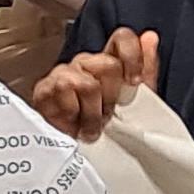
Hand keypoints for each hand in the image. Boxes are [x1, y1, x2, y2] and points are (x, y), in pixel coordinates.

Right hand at [28, 28, 156, 143]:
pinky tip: (72, 125)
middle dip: (112, 97)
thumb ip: (146, 69)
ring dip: (92, 113)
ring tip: (91, 127)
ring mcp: (62, 74)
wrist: (80, 157)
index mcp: (108, 62)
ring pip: (87, 84)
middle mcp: (85, 63)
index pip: (121, 38)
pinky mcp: (43, 89)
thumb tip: (150, 37)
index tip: (134, 82)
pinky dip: (72, 115)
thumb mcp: (136, 102)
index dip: (132, 55)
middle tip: (108, 116)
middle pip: (107, 65)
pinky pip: (63, 94)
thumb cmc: (108, 129)